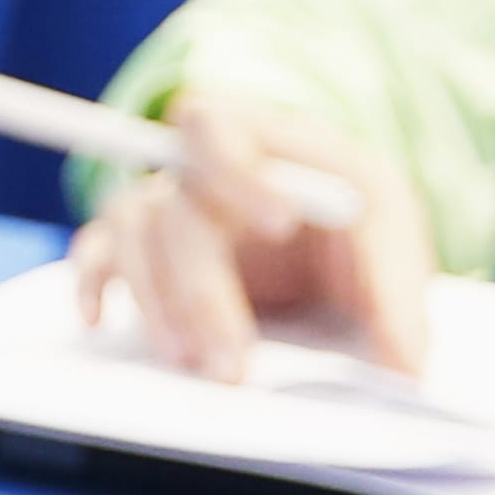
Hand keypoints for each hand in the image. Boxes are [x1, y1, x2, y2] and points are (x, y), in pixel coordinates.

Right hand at [67, 87, 435, 383]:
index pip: (218, 126)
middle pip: (174, 210)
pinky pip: (94, 254)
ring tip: (190, 363)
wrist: (331, 236)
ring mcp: (162, 205)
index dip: (238, 169)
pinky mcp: (139, 246)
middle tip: (234, 365)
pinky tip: (100, 320)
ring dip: (154, 301)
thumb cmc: (357, 223)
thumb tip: (403, 368)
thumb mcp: (394, 240)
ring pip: (130, 235)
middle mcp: (198, 168)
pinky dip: (91, 284)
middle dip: (202, 291)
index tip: (281, 222)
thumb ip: (397, 297)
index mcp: (262, 140)